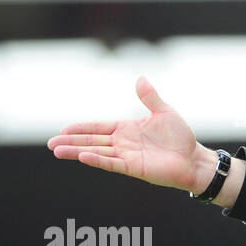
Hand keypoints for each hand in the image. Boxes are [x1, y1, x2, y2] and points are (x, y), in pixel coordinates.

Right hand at [47, 75, 209, 193]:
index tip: (63, 130)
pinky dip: (98, 160)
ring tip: (58, 151)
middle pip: (91, 141)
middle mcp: (123, 143)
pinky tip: (83, 157)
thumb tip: (140, 78)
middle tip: (51, 144)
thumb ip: (150, 97)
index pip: (97, 128)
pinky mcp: (134, 168)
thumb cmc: (181, 137)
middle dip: (71, 142)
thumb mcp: (164, 112)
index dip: (81, 129)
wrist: (194, 159)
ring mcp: (127, 156)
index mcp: (126, 129)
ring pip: (97, 153)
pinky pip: (112, 163)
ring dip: (77, 152)